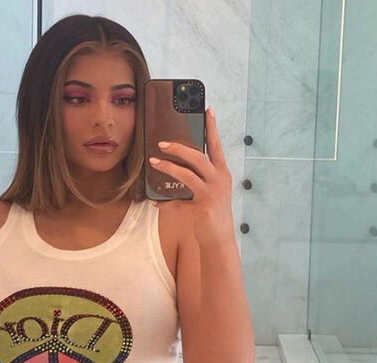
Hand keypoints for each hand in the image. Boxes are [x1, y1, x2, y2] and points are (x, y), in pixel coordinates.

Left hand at [148, 106, 234, 247]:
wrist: (219, 239)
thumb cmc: (212, 211)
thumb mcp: (211, 190)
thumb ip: (201, 175)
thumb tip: (179, 161)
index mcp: (222, 173)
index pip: (216, 145)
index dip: (212, 127)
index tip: (207, 109)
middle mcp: (219, 180)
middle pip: (198, 157)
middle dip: (179, 148)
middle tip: (162, 143)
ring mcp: (212, 194)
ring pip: (187, 175)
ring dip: (168, 167)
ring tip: (154, 162)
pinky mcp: (202, 209)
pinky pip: (178, 203)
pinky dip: (165, 202)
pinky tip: (156, 202)